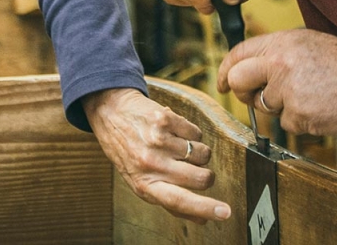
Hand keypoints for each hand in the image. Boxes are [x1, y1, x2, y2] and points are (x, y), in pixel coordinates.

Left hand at [81, 88, 230, 223]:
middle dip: (206, 175)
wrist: (111, 113)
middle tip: (194, 168)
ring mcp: (157, 140)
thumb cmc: (128, 153)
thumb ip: (170, 201)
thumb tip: (203, 221)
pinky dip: (189, 133)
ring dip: (196, 152)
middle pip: (201, 177)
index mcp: (146, 185)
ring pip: (202, 153)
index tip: (225, 212)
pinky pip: (196, 132)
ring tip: (176, 147)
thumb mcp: (141, 182)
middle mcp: (151, 163)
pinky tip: (172, 131)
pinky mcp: (164, 119)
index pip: (179, 201)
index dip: (205, 208)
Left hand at [217, 30, 336, 136]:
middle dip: (242, 92)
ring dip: (281, 106)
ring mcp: (288, 92)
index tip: (221, 81)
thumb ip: (276, 51)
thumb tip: (250, 64)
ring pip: (265, 106)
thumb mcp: (307, 42)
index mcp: (281, 43)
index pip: (237, 54)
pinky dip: (301, 120)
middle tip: (255, 95)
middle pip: (237, 82)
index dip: (224, 70)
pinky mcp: (300, 116)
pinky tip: (319, 107)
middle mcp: (279, 65)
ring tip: (309, 94)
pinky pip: (287, 123)